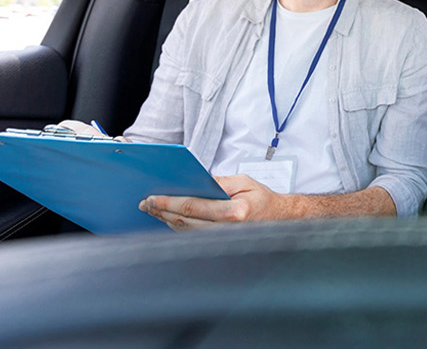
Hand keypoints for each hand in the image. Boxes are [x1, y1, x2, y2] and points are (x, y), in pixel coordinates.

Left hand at [139, 174, 284, 230]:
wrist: (280, 219)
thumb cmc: (262, 198)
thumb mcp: (243, 182)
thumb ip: (218, 183)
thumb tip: (192, 182)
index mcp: (235, 211)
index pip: (194, 207)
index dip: (170, 203)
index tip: (153, 198)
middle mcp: (228, 229)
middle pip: (185, 222)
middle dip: (162, 212)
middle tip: (146, 204)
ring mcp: (223, 240)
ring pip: (186, 231)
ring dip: (166, 220)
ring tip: (152, 210)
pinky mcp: (220, 244)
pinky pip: (193, 236)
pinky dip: (177, 227)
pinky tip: (168, 219)